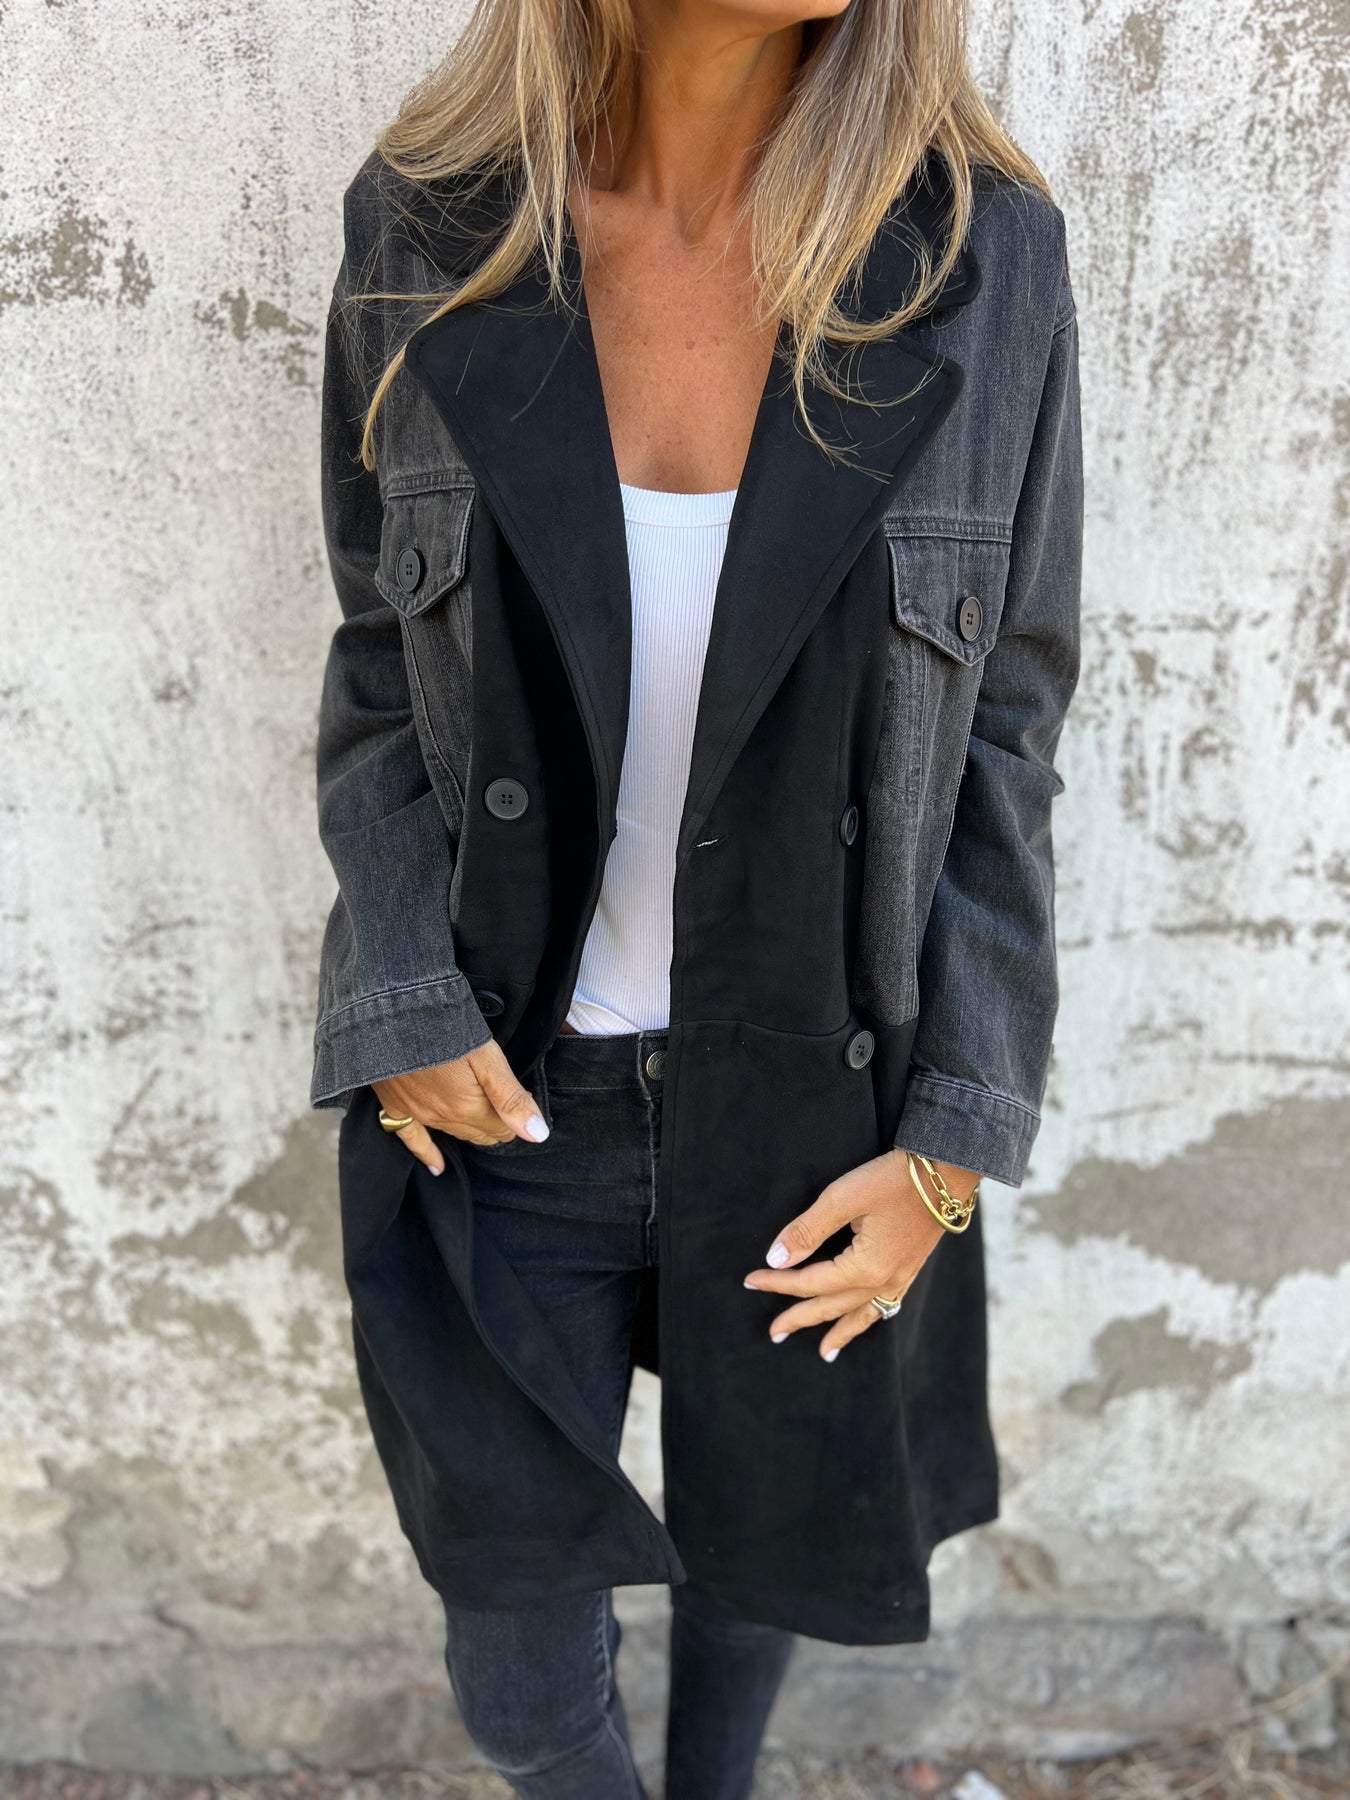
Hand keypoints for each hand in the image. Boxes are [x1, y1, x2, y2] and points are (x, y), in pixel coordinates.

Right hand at [372, 1039, 548, 1175]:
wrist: (393, 1011)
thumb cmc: (445, 1027)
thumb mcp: (487, 1057)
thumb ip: (511, 1099)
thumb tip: (537, 1134)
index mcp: (467, 1108)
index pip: (502, 1129)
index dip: (514, 1114)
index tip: (518, 1093)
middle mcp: (442, 1118)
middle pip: (480, 1133)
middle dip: (496, 1122)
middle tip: (503, 1100)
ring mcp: (416, 1113)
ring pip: (455, 1132)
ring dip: (471, 1127)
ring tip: (484, 1115)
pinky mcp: (394, 1105)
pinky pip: (412, 1138)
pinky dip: (426, 1152)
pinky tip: (437, 1166)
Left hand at [742, 1148, 979, 1361]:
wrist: (948, 1172)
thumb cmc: (894, 1180)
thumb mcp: (843, 1197)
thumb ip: (808, 1229)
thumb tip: (776, 1258)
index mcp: (865, 1267)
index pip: (809, 1282)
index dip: (777, 1282)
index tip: (750, 1280)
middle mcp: (884, 1281)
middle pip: (832, 1307)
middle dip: (800, 1318)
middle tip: (774, 1333)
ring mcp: (901, 1277)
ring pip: (863, 1315)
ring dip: (841, 1333)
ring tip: (825, 1353)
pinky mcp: (911, 1268)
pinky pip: (885, 1305)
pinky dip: (868, 1318)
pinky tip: (863, 1319)